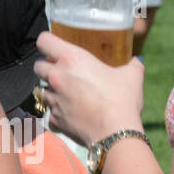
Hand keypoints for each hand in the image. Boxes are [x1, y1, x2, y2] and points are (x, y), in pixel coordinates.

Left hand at [33, 31, 144, 149]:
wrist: (115, 132)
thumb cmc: (122, 99)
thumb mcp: (133, 75)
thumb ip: (132, 64)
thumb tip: (136, 60)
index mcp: (72, 59)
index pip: (44, 41)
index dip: (48, 41)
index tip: (55, 45)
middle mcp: (57, 77)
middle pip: (38, 65)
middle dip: (47, 66)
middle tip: (64, 70)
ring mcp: (53, 100)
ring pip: (42, 90)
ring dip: (53, 89)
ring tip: (70, 92)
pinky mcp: (54, 120)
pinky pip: (50, 112)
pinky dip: (59, 112)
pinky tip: (74, 113)